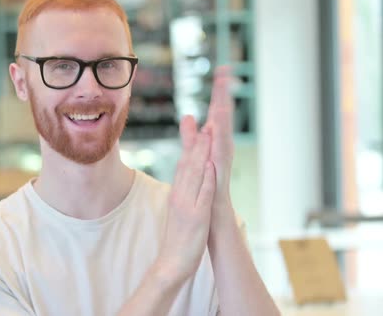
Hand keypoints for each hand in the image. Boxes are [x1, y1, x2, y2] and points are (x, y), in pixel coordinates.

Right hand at [156, 115, 215, 280]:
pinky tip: (212, 166)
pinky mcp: (197, 216)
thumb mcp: (181, 211)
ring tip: (208, 135)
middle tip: (205, 122)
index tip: (199, 128)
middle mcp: (180, 195)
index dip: (192, 146)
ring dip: (202, 154)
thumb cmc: (180, 238)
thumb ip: (185, 194)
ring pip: (195, 175)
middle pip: (189, 165)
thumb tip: (189, 181)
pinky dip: (207, 179)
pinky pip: (203, 194)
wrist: (172, 262)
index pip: (184, 165)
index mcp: (178, 193)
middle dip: (198, 143)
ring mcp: (188, 205)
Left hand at [202, 66, 234, 209]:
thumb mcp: (195, 158)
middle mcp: (221, 148)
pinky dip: (219, 142)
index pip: (216, 112)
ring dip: (223, 114)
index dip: (218, 92)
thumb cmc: (206, 187)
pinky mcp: (221, 172)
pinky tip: (216, 129)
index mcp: (214, 142)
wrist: (215, 215)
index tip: (222, 70)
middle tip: (226, 72)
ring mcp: (222, 159)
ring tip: (224, 94)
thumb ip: (191, 138)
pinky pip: (220, 154)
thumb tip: (189, 117)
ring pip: (224, 132)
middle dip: (223, 95)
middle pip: (222, 117)